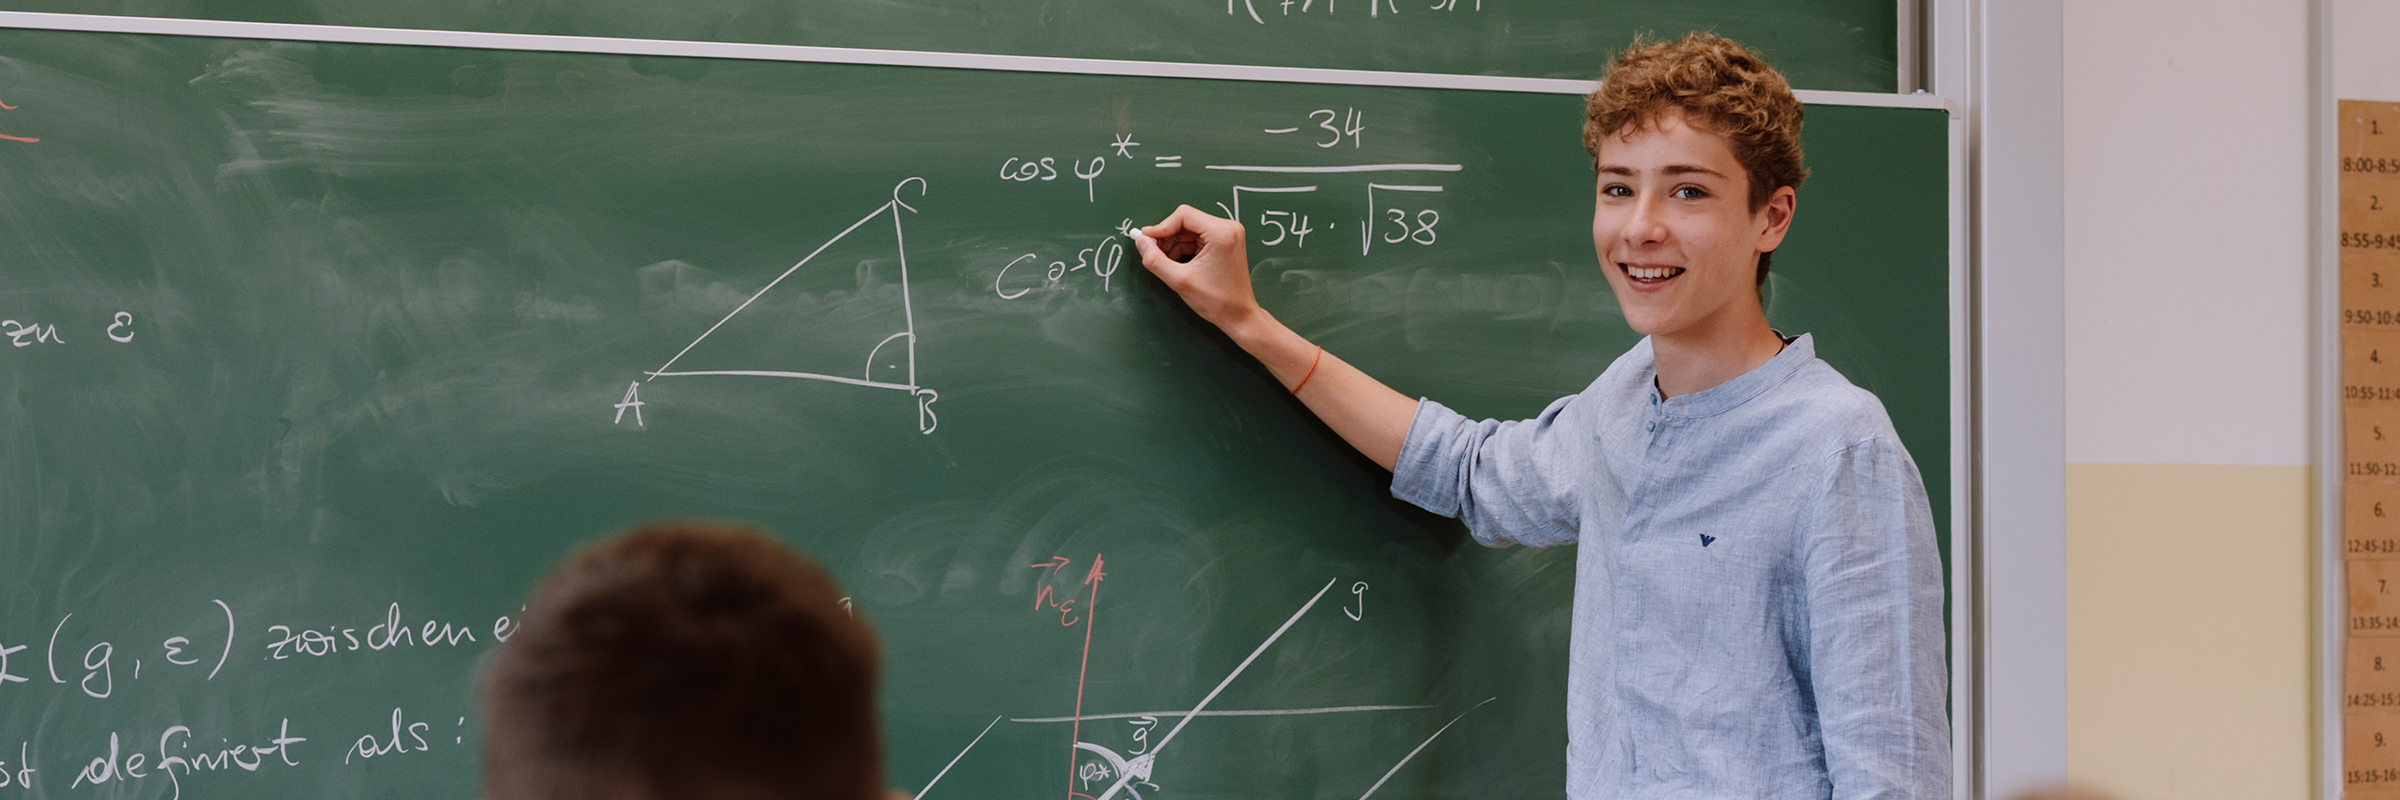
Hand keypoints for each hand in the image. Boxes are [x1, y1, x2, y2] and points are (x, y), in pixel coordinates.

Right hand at [1132, 205, 1263, 336]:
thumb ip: (1155, 260)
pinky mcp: (1225, 242)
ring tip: (1165, 264)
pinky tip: (1177, 264)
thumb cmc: (1217, 301)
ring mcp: (1228, 234)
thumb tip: (1140, 242)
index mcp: (1221, 232)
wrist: (1238, 316)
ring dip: (1173, 244)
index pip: (1183, 215)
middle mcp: (1228, 228)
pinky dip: (1183, 248)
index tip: (1146, 239)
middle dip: (1166, 238)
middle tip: (1152, 254)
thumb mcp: (1179, 280)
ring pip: (1189, 230)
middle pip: (1185, 222)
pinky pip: (1197, 238)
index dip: (1161, 227)